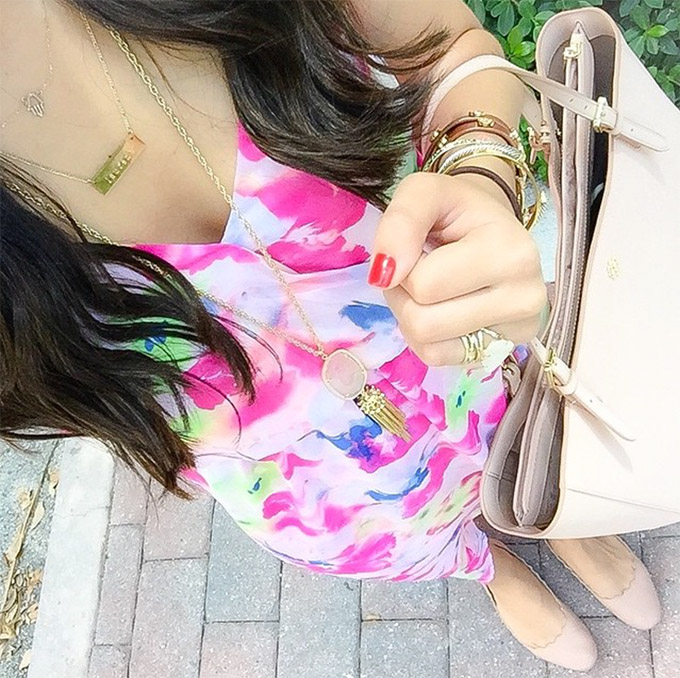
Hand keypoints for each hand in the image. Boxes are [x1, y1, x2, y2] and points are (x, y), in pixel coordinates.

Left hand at [368, 172, 546, 366]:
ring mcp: (517, 331)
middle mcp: (525, 298)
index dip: (405, 267)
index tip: (423, 248)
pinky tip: (442, 310)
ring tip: (431, 288)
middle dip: (406, 295)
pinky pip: (438, 358)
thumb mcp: (424, 192)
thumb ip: (400, 222)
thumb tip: (384, 275)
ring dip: (412, 316)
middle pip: (424, 323)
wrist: (488, 226)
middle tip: (422, 270)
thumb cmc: (456, 209)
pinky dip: (426, 337)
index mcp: (511, 252)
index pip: (424, 285)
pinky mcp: (502, 351)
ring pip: (429, 346)